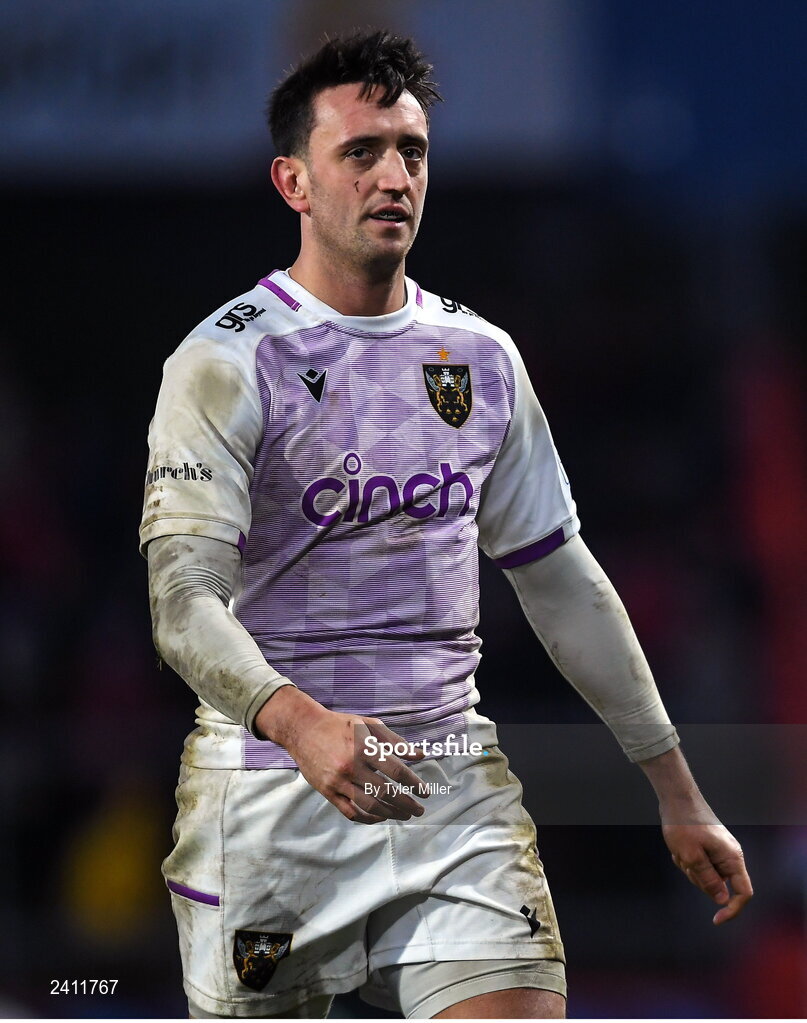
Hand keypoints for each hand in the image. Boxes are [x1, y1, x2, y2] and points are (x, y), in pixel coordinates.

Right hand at [254, 687, 429, 823]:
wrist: (303, 729)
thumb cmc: (339, 725)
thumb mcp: (368, 725)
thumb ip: (395, 741)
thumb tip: (420, 755)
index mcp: (364, 747)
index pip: (396, 770)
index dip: (414, 784)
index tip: (425, 793)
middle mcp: (351, 766)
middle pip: (385, 792)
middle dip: (406, 804)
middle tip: (419, 810)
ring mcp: (338, 781)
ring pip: (369, 805)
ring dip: (390, 813)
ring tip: (403, 815)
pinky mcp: (327, 792)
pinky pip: (350, 811)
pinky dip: (368, 818)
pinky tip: (380, 817)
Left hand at [662, 819, 752, 924]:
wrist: (676, 799)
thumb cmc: (684, 823)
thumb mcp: (692, 855)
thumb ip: (708, 879)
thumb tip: (722, 900)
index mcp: (732, 858)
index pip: (743, 892)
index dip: (732, 909)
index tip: (716, 919)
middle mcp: (729, 856)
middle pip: (719, 886)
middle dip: (699, 879)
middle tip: (685, 860)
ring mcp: (718, 852)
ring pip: (705, 877)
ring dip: (689, 869)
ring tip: (681, 850)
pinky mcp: (708, 849)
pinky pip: (698, 866)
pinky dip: (686, 861)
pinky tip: (679, 848)